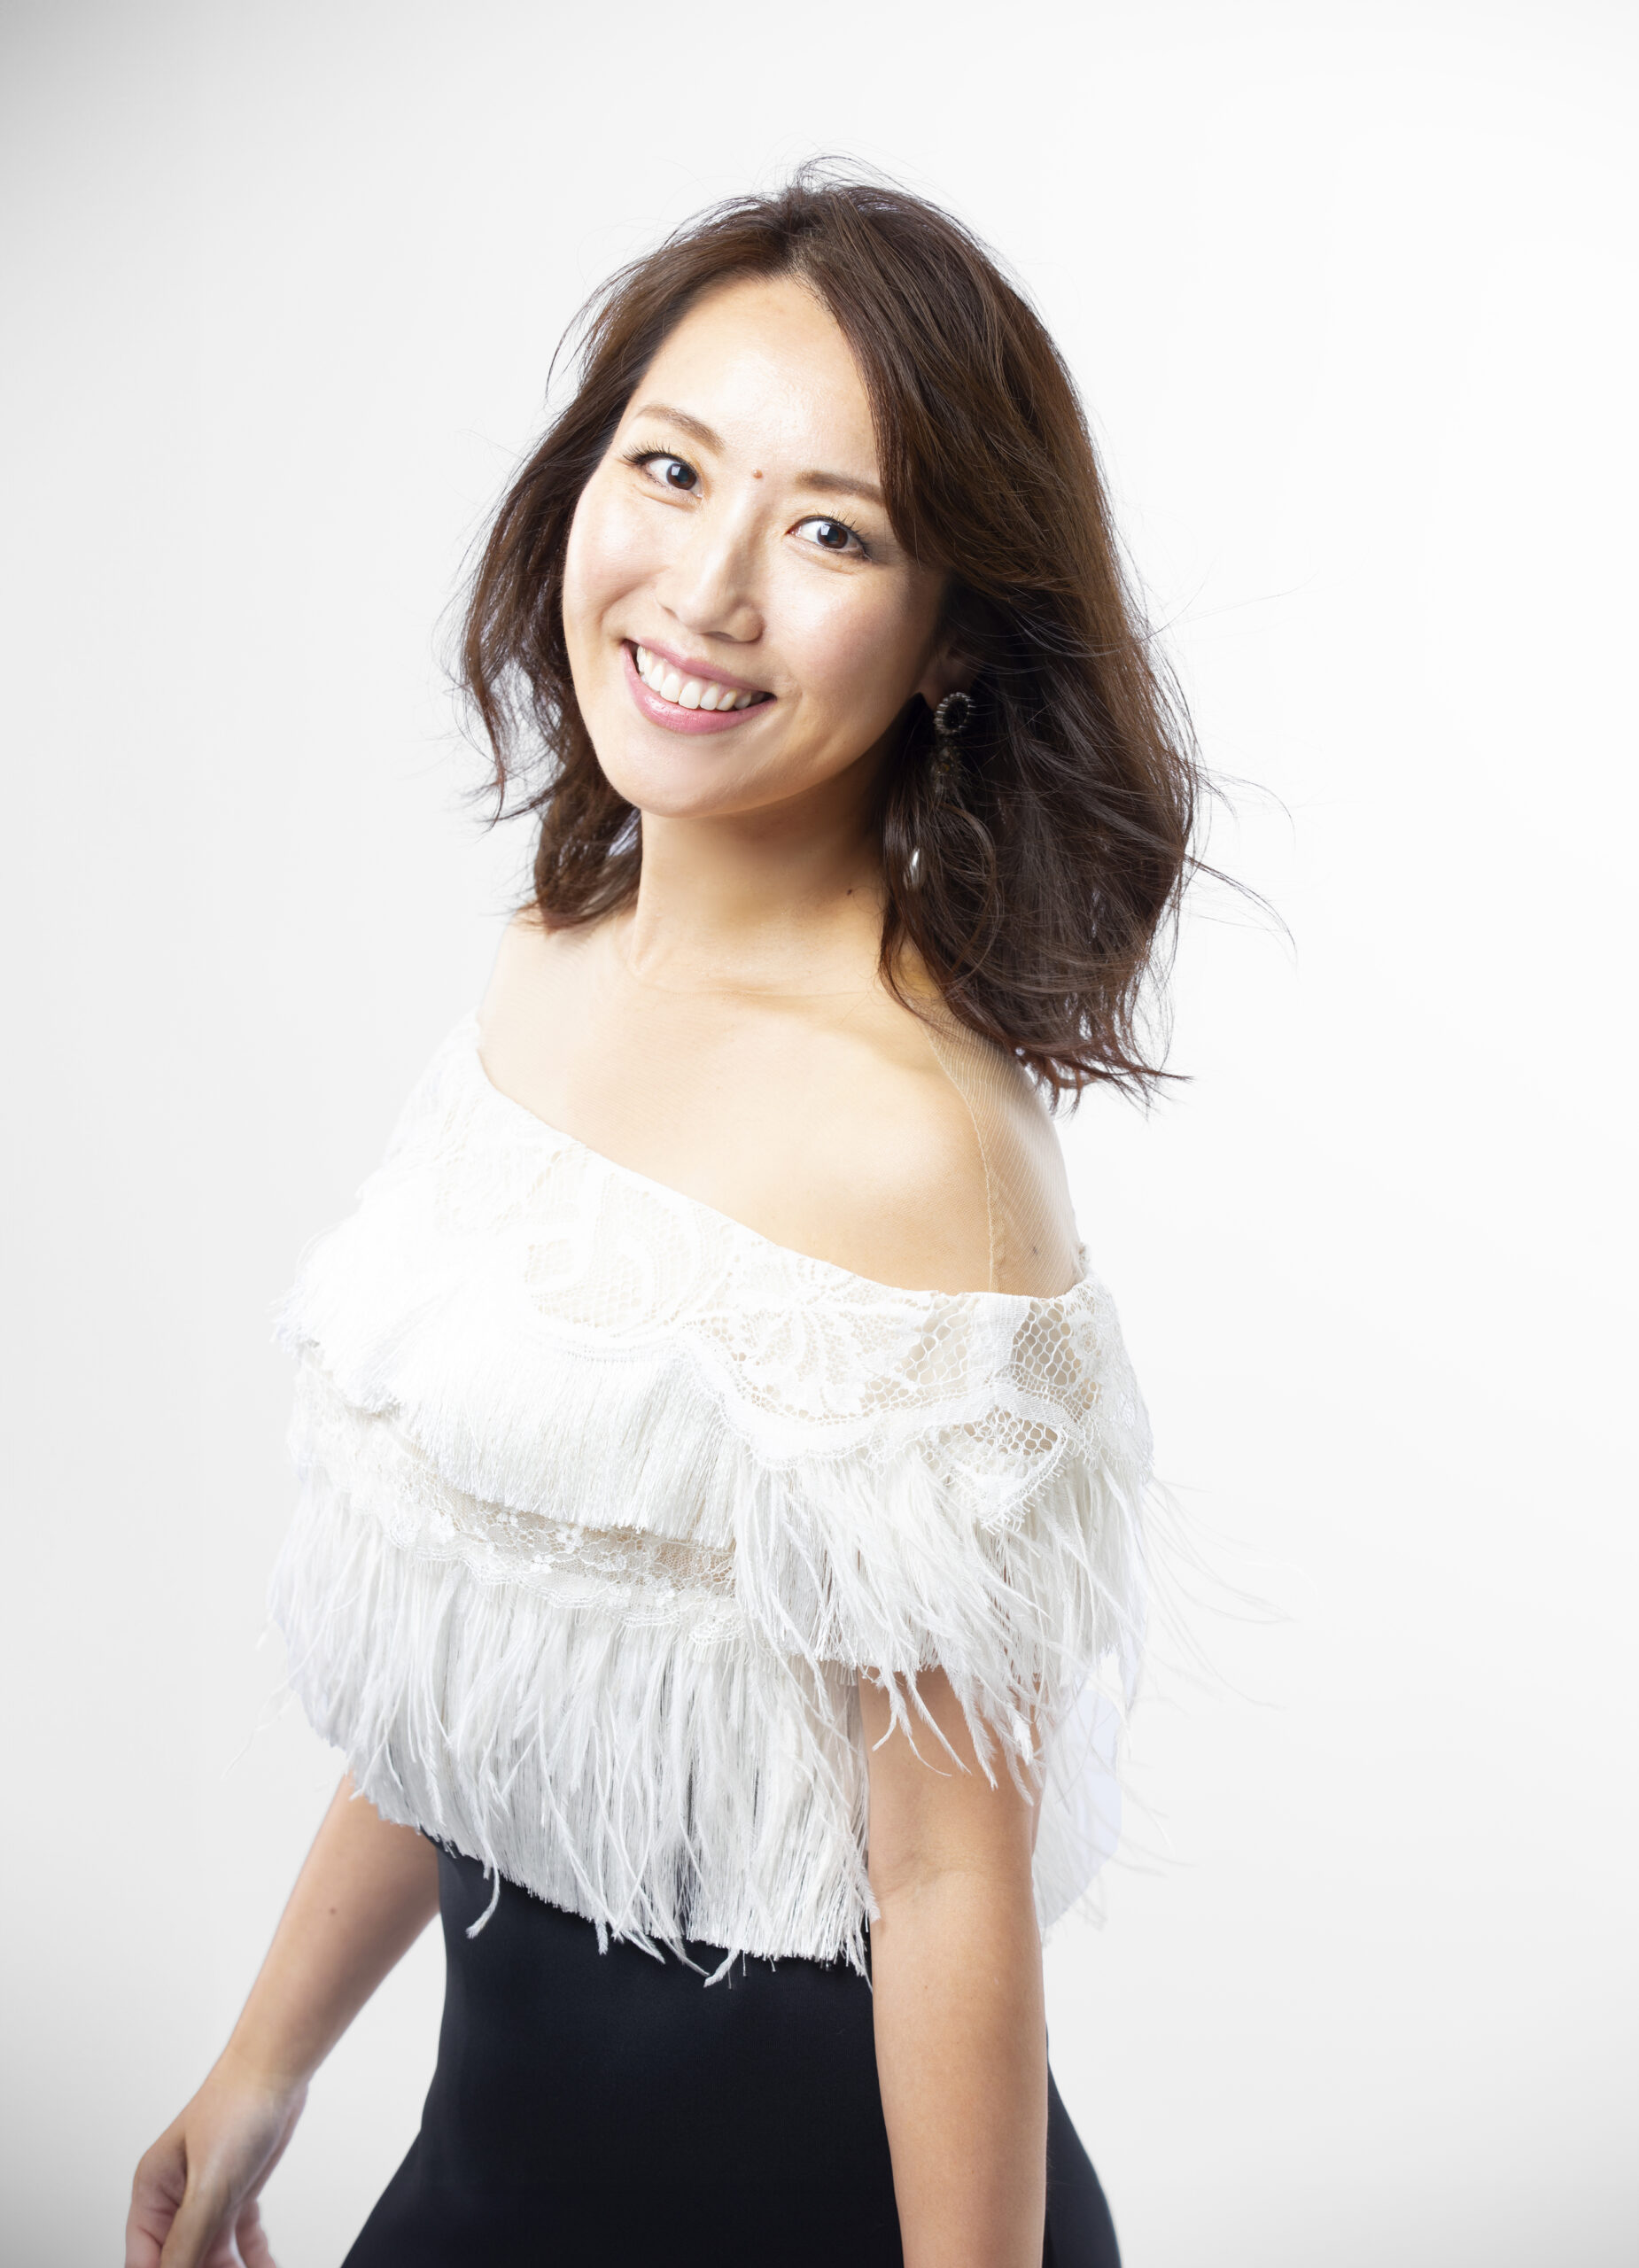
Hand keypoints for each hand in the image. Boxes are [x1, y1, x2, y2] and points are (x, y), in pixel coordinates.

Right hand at [125, 2053, 307, 2267]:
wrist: (279, 2067)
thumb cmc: (238, 2104)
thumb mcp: (209, 2183)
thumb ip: (188, 2238)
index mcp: (153, 2192)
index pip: (146, 2261)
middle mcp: (176, 2198)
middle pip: (182, 2261)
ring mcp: (208, 2197)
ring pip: (214, 2255)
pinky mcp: (237, 2192)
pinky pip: (241, 2239)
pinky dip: (255, 2258)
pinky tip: (268, 2266)